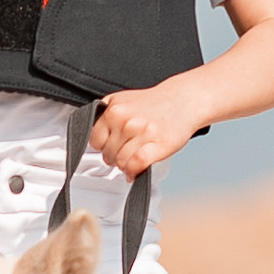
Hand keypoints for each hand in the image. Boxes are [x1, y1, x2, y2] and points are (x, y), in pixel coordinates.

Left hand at [88, 79, 206, 178]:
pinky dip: (133, 173)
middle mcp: (125, 120)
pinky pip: (135, 166)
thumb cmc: (154, 104)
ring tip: (135, 156)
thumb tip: (90, 137)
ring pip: (121, 162)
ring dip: (126, 165)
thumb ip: (105, 116)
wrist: (182, 100)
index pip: (94, 140)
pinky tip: (135, 172)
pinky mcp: (157, 145)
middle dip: (116, 157)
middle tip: (127, 152)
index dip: (103, 147)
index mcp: (114, 109)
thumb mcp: (123, 101)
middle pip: (107, 155)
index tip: (111, 147)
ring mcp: (141, 132)